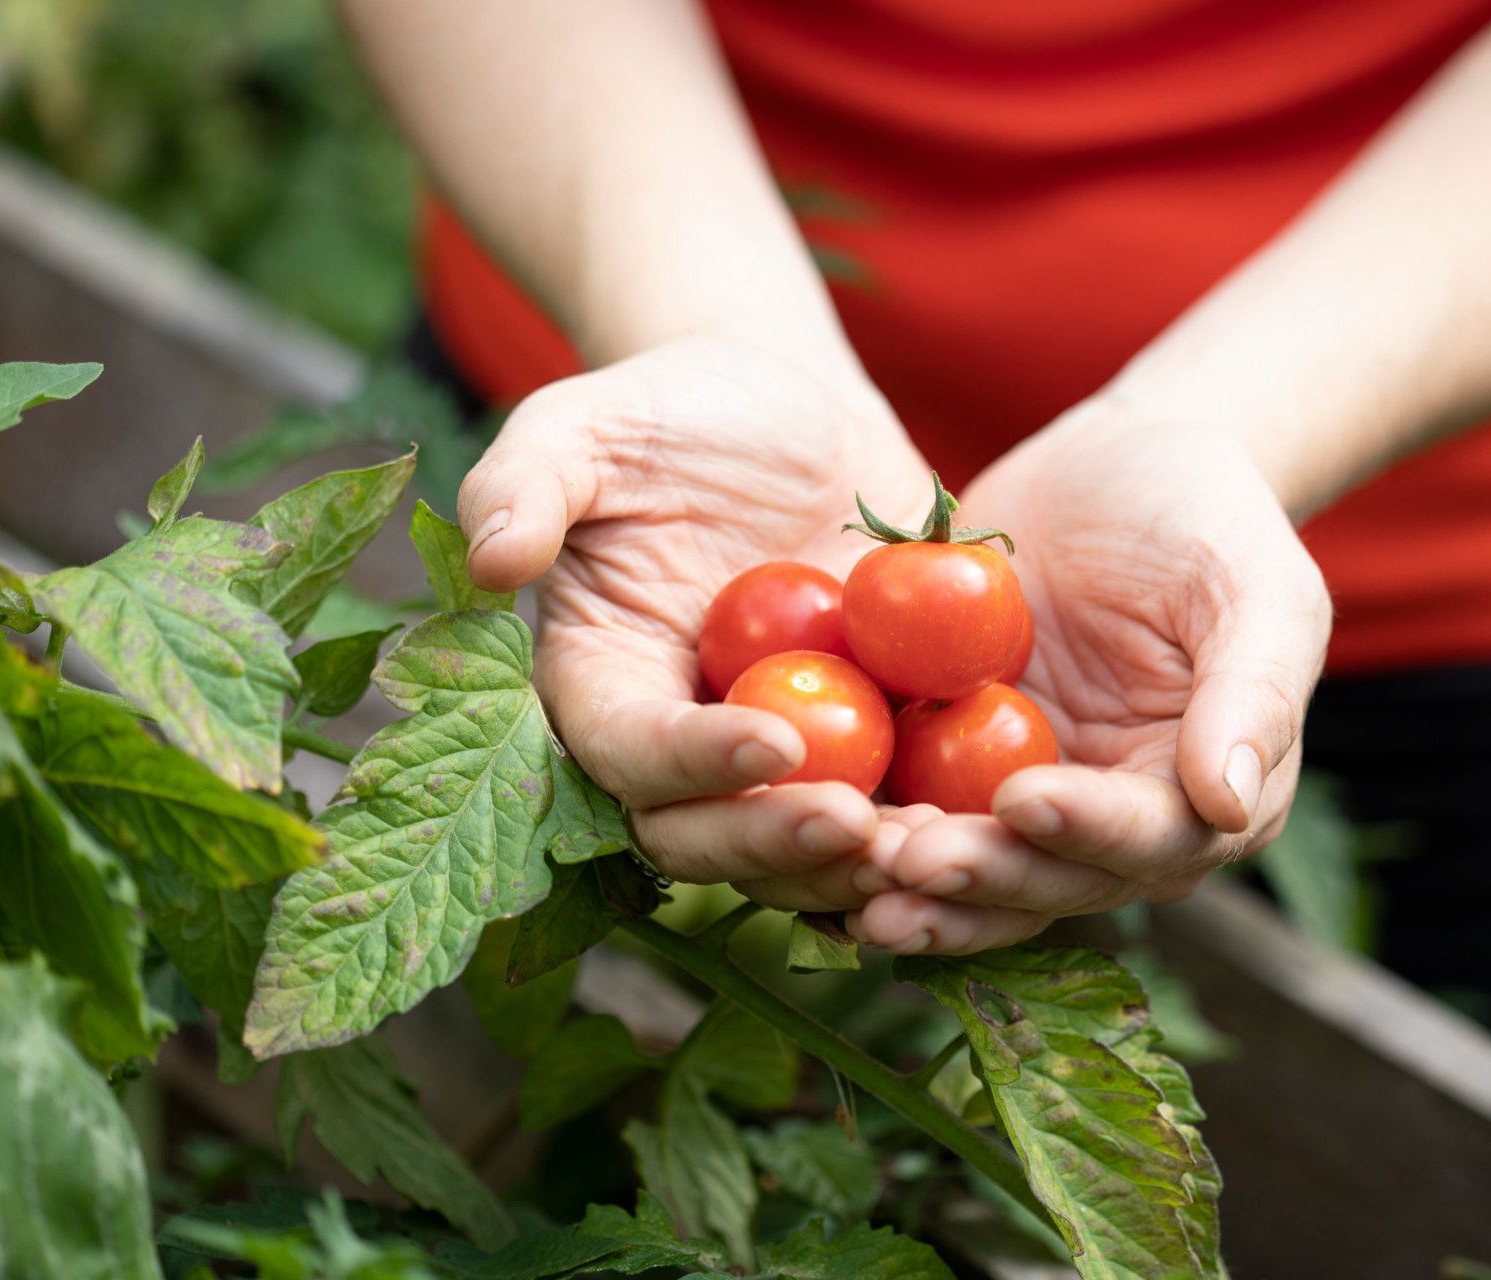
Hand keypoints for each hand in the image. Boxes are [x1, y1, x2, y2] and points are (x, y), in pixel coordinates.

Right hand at [459, 336, 930, 905]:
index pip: (632, 756)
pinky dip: (937, 827)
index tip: (772, 741)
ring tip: (936, 848)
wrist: (786, 409)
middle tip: (857, 825)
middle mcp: (685, 744)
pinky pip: (897, 806)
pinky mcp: (868, 743)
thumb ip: (528, 481)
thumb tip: (491, 559)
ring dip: (863, 867)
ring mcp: (782, 755)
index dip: (692, 765)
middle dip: (778, 844)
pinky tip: (999, 823)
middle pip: (713, 836)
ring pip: (806, 849)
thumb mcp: (585, 422)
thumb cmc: (671, 412)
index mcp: (603, 686)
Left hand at [847, 405, 1331, 953]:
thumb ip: (1253, 691)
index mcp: (1204, 800)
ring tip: (849, 873)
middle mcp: (1114, 828)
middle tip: (908, 860)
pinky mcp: (952, 771)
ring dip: (912, 884)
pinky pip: (907, 813)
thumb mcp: (1255, 585)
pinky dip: (857, 837)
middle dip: (981, 877)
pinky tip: (794, 831)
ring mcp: (1027, 805)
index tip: (1022, 799)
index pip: (1150, 839)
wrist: (1113, 468)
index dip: (1088, 831)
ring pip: (973, 871)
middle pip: (1050, 880)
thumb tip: (1230, 801)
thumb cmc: (1207, 518)